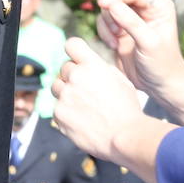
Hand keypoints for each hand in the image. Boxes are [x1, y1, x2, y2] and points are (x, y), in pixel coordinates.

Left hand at [50, 38, 147, 162]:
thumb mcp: (120, 80)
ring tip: (83, 106)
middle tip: (87, 92)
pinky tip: (81, 120)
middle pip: (64, 68)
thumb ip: (100, 68)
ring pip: (57, 87)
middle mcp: (75, 77)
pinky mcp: (58, 113)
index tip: (77, 60)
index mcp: (92, 65)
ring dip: (66, 92)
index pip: (71, 44)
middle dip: (73, 77)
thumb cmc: (126, 109)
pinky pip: (57, 107)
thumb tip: (86, 64)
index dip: (74, 51)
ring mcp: (65, 95)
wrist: (124, 137)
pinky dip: (66, 112)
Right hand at [95, 0, 183, 98]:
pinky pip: (103, 20)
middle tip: (112, 27)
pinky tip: (114, 46)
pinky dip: (103, 32)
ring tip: (116, 41)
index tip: (104, 5)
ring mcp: (131, 17)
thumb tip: (110, 4)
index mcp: (158, 5)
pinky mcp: (119, 28)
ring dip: (107, 23)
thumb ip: (131, 22)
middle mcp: (145, 7)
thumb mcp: (149, 43)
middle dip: (110, 7)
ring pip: (108, 6)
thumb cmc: (162, 64)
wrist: (158, 85)